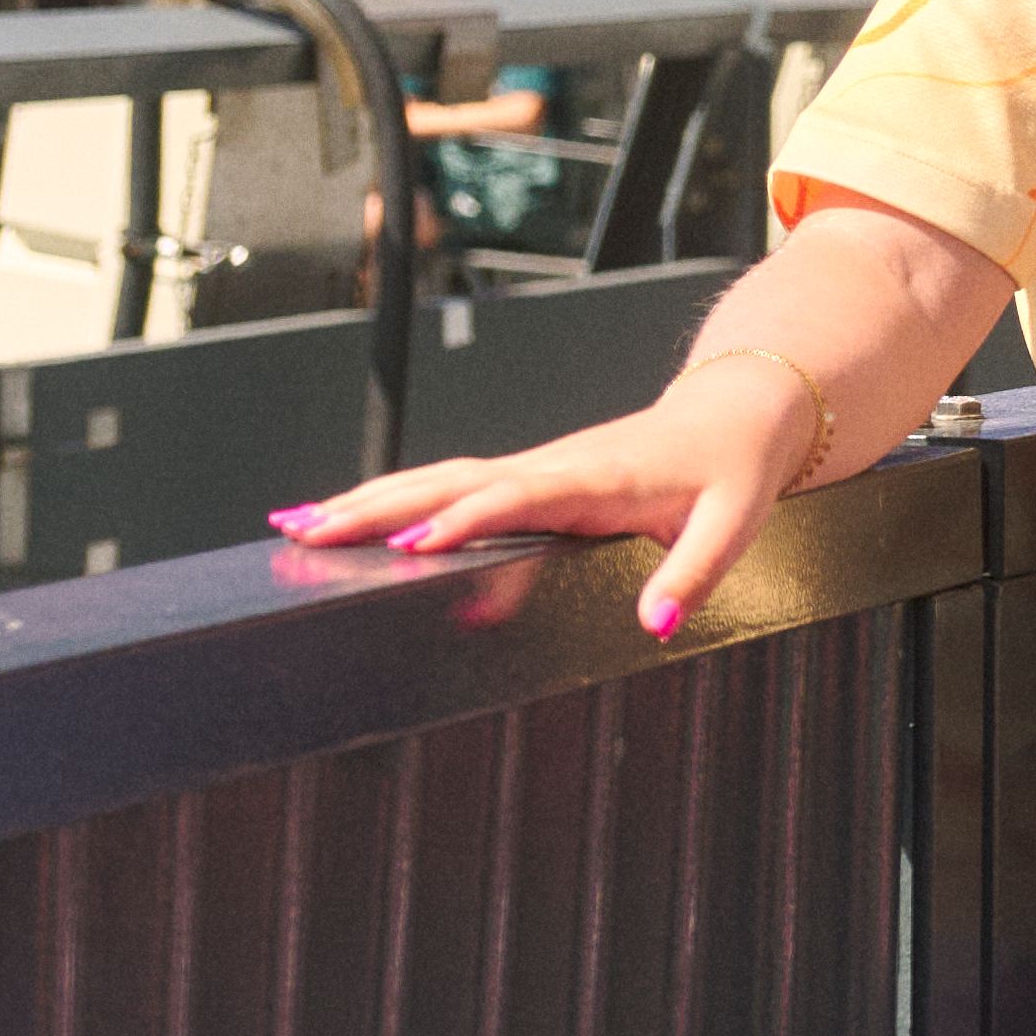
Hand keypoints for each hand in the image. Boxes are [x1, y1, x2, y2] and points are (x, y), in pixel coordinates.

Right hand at [276, 353, 835, 639]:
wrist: (740, 412)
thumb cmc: (735, 467)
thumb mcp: (735, 522)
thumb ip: (696, 574)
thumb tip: (655, 623)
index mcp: (593, 478)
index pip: (515, 498)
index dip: (463, 520)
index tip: (413, 546)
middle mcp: (550, 469)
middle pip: (447, 483)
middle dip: (376, 508)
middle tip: (305, 534)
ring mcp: (534, 471)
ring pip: (436, 480)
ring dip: (367, 501)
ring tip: (294, 526)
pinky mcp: (530, 479)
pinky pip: (450, 486)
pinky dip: (394, 499)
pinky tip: (347, 516)